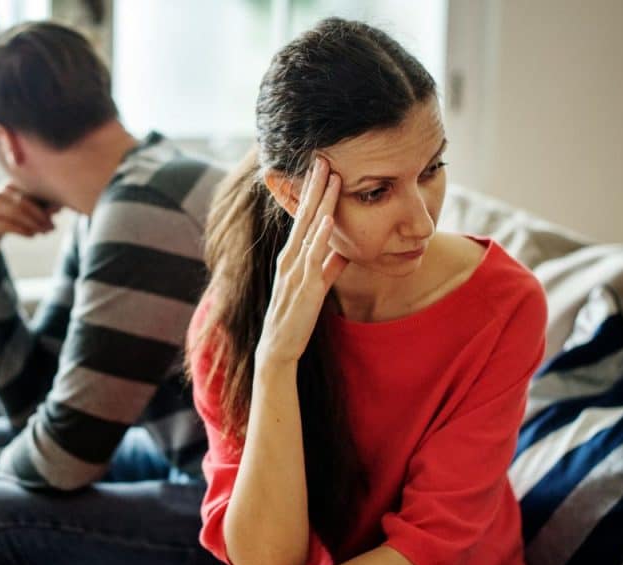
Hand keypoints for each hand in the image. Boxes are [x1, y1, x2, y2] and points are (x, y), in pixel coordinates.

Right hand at [0, 180, 60, 264]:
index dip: (46, 200)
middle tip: (53, 227)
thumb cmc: (7, 219)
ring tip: (45, 232)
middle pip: (25, 202)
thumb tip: (60, 206)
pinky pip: (9, 226)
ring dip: (35, 225)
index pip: (30, 189)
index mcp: (9, 186)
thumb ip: (39, 207)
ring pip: (18, 213)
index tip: (59, 211)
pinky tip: (33, 235)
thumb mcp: (22, 211)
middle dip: (42, 216)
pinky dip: (24, 231)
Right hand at [256, 157, 348, 368]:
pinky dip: (321, 237)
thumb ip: (329, 267)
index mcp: (292, 256)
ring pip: (309, 230)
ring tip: (331, 178)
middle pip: (304, 216)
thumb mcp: (315, 286)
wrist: (278, 347)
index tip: (322, 169)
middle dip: (315, 187)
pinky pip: (314, 258)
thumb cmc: (295, 316)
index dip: (312, 193)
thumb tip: (344, 251)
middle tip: (324, 159)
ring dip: (321, 203)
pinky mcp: (305, 287)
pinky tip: (328, 220)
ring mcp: (296, 271)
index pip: (303, 218)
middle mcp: (290, 258)